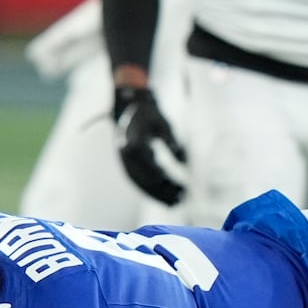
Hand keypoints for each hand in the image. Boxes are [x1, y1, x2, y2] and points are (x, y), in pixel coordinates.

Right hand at [113, 86, 186, 205]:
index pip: (148, 166)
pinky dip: (152, 190)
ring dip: (158, 194)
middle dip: (162, 191)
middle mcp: (125, 155)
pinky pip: (139, 181)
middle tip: (180, 199)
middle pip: (144, 180)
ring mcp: (124, 162)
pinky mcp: (127, 166)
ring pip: (141, 184)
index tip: (177, 186)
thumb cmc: (148, 113)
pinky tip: (167, 195)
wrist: (127, 106)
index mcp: (133, 143)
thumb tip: (182, 160)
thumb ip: (171, 140)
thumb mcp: (162, 122)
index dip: (163, 178)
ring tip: (176, 201)